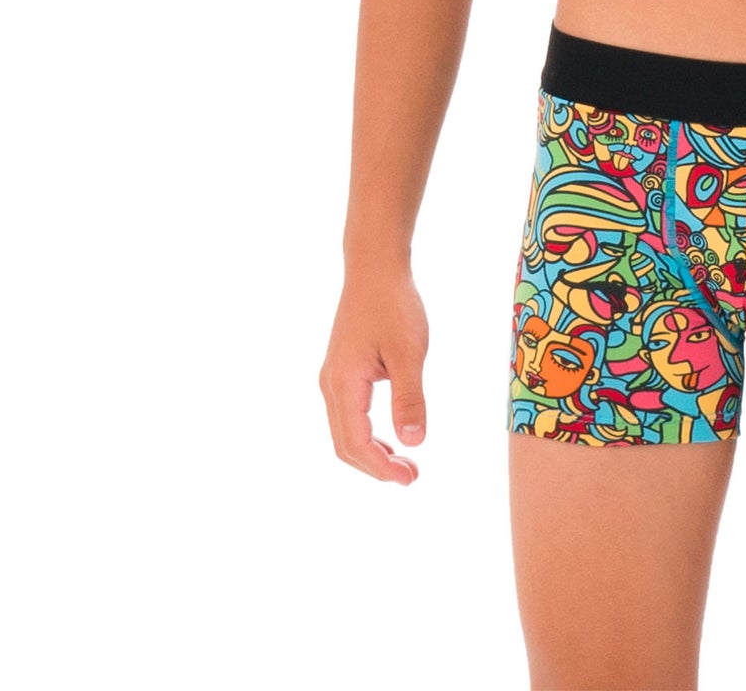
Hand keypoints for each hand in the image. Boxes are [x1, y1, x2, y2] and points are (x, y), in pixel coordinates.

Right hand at [320, 265, 429, 484]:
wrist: (375, 267)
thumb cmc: (393, 305)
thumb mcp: (408, 353)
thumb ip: (410, 398)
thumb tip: (414, 442)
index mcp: (343, 384)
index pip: (355, 443)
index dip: (380, 467)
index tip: (410, 478)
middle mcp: (330, 385)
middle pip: (345, 444)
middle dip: (375, 466)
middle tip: (411, 476)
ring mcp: (333, 377)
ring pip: (345, 430)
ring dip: (371, 452)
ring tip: (403, 463)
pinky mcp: (342, 370)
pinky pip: (348, 414)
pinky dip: (367, 433)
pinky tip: (390, 436)